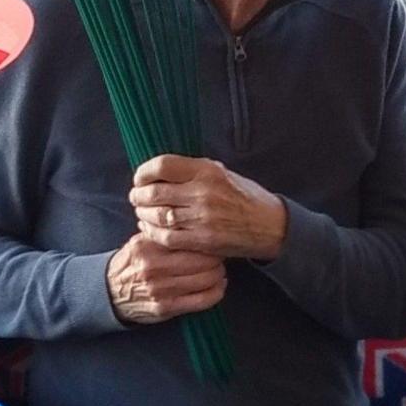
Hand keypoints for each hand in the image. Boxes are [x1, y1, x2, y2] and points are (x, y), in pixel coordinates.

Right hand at [105, 236, 229, 324]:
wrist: (109, 292)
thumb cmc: (131, 264)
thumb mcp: (141, 242)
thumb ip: (163, 233)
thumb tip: (193, 222)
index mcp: (148, 247)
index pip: (189, 240)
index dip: (207, 240)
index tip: (213, 239)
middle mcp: (154, 268)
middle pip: (202, 260)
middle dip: (217, 258)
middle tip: (220, 255)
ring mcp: (160, 290)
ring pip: (206, 280)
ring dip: (218, 275)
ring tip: (219, 270)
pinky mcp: (166, 308)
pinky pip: (202, 300)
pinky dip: (216, 293)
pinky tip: (219, 286)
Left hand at [128, 154, 287, 261]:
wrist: (269, 225)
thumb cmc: (245, 197)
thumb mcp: (223, 172)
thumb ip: (193, 171)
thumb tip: (161, 171)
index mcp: (207, 170)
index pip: (162, 165)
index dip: (144, 172)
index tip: (140, 178)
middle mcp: (203, 192)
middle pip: (154, 192)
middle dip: (139, 195)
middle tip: (136, 196)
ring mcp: (202, 218)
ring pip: (157, 215)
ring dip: (143, 214)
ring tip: (142, 212)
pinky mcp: (202, 240)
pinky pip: (166, 237)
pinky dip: (152, 232)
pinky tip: (149, 228)